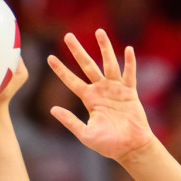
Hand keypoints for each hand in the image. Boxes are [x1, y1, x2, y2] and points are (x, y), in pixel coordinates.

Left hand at [46, 30, 155, 162]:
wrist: (130, 148)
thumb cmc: (108, 145)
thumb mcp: (85, 134)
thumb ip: (70, 121)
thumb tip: (53, 109)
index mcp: (89, 99)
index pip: (71, 81)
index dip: (61, 70)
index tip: (49, 58)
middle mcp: (101, 90)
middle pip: (87, 65)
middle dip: (77, 51)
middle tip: (67, 36)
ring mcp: (116, 90)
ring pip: (108, 64)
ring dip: (104, 48)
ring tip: (99, 32)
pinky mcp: (130, 93)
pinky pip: (129, 75)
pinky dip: (129, 63)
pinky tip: (128, 49)